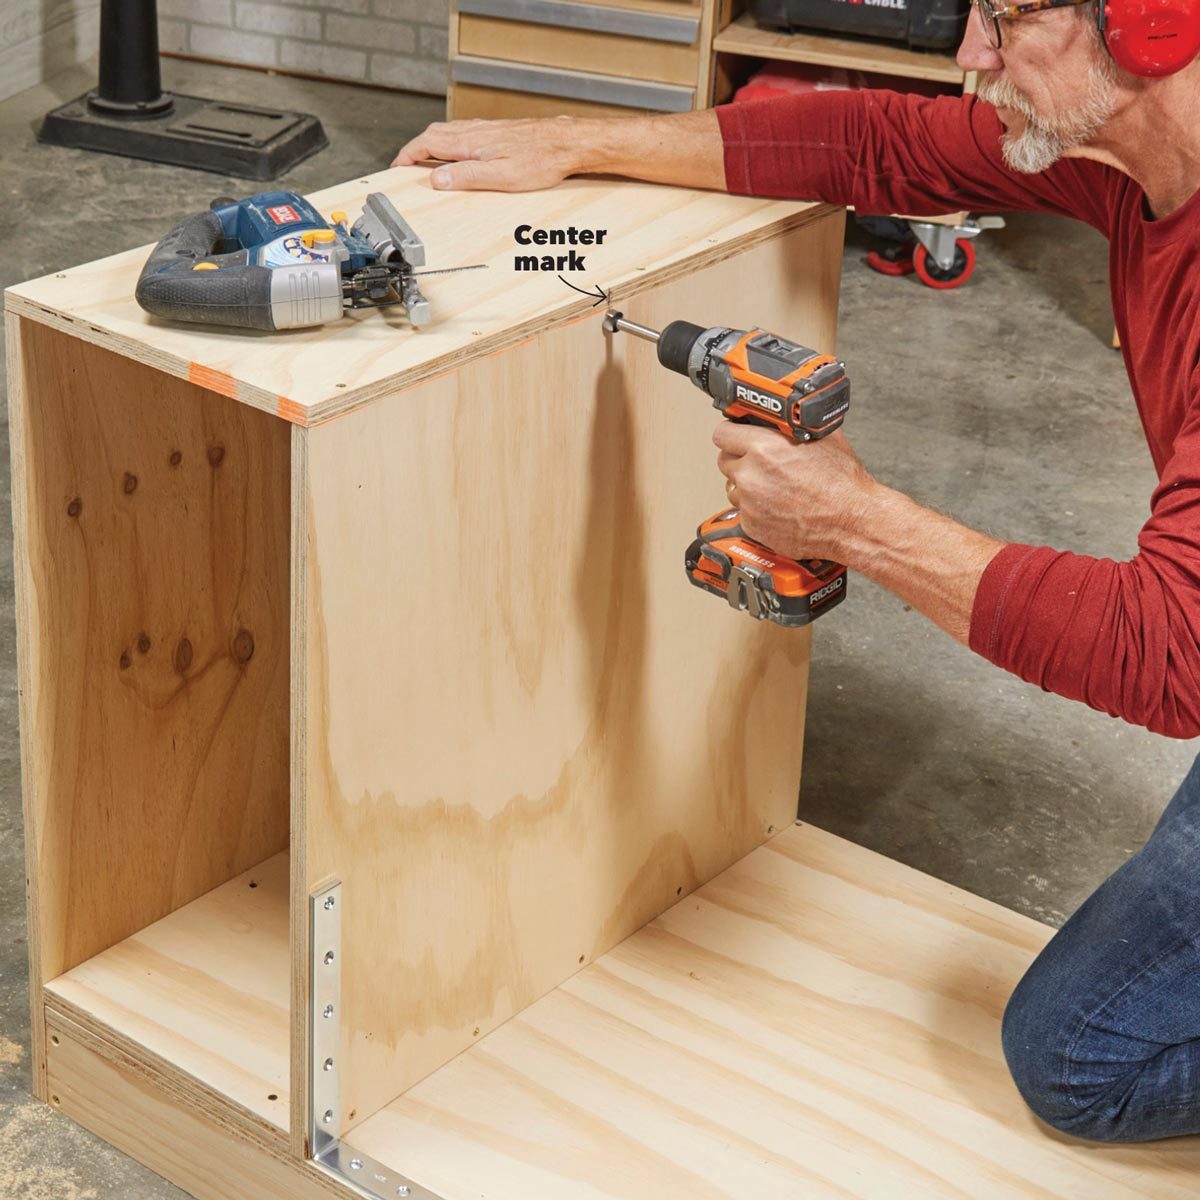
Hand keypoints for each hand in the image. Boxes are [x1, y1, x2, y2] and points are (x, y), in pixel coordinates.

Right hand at [390, 117, 588, 191]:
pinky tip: (459, 153)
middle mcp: (475, 131)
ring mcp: (486, 129)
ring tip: (426, 162)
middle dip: (415, 150)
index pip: (427, 144)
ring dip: (431, 145)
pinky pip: (463, 133)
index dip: (408, 156)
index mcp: (470, 142)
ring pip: (448, 132)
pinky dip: (450, 142)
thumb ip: (466, 177)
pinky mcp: (498, 132)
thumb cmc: (540, 160)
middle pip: (433, 135)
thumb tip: (437, 179)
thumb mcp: (500, 176)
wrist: (566, 143)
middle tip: (406, 166)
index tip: (396, 168)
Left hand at [713, 423, 876, 561]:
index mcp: (764, 448)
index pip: (723, 433)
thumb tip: (783, 416)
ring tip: (774, 487)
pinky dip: (757, 508)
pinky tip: (778, 505)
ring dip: (747, 485)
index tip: (738, 437)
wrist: (851, 522)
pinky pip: (744, 510)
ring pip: (734, 487)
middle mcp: (751, 475)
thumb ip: (792, 425)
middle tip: (760, 463)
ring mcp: (749, 503)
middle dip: (740, 459)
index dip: (733, 434)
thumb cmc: (842, 484)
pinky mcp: (751, 525)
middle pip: (724, 460)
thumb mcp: (822, 438)